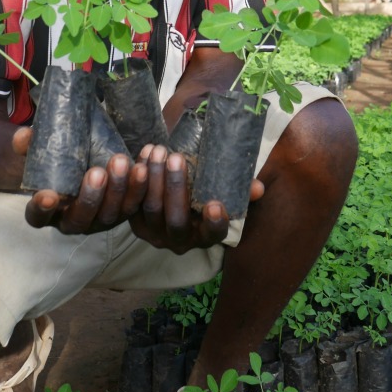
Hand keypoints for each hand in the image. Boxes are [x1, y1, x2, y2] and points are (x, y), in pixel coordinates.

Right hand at [18, 129, 147, 234]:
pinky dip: (140, 187)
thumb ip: (30, 144)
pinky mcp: (123, 212)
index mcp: (47, 210)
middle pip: (81, 219)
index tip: (48, 195)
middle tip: (97, 172)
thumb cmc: (60, 160)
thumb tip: (23, 136)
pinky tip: (142, 166)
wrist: (86, 159)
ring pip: (111, 214)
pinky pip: (134, 204)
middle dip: (91, 197)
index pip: (38, 217)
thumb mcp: (42, 152)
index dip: (41, 210)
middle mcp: (73, 221)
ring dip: (119, 190)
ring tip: (121, 163)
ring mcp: (100, 220)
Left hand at [128, 144, 263, 254]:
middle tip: (177, 157)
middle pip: (176, 220)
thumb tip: (257, 188)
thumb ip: (239, 190)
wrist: (169, 196)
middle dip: (176, 187)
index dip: (214, 224)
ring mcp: (155, 233)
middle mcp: (180, 241)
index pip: (212, 236)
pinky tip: (143, 155)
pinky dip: (137, 178)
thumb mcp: (222, 193)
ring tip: (159, 151)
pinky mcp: (135, 222)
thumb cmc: (201, 194)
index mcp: (204, 236)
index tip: (215, 204)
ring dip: (154, 178)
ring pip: (152, 209)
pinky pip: (134, 201)